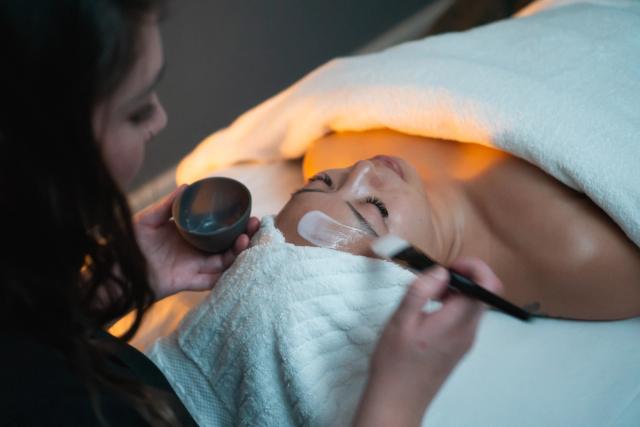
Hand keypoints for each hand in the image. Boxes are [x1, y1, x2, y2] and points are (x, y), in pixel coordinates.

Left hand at [133, 185, 259, 299]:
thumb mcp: (148, 219)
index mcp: (189, 236)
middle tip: (255, 225)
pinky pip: (211, 281)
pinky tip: (238, 266)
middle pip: (227, 246)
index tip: (248, 213)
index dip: (235, 223)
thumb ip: (166, 204)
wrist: (116, 267)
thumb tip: (187, 186)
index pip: (218, 230)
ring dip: (238, 253)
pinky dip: (226, 276)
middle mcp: (195, 252)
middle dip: (244, 237)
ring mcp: (193, 267)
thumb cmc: (129, 242)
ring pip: (224, 263)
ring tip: (247, 239)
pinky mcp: (188, 282)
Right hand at [353, 258, 502, 426]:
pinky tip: (429, 312)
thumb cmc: (394, 362)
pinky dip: (453, 306)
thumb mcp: (400, 321)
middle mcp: (468, 332)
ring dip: (457, 292)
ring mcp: (466, 341)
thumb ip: (421, 291)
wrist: (398, 399)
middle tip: (435, 279)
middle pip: (484, 294)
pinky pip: (465, 318)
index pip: (488, 286)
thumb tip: (441, 271)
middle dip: (464, 277)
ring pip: (474, 306)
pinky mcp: (459, 348)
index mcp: (456, 323)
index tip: (450, 266)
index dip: (475, 267)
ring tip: (429, 295)